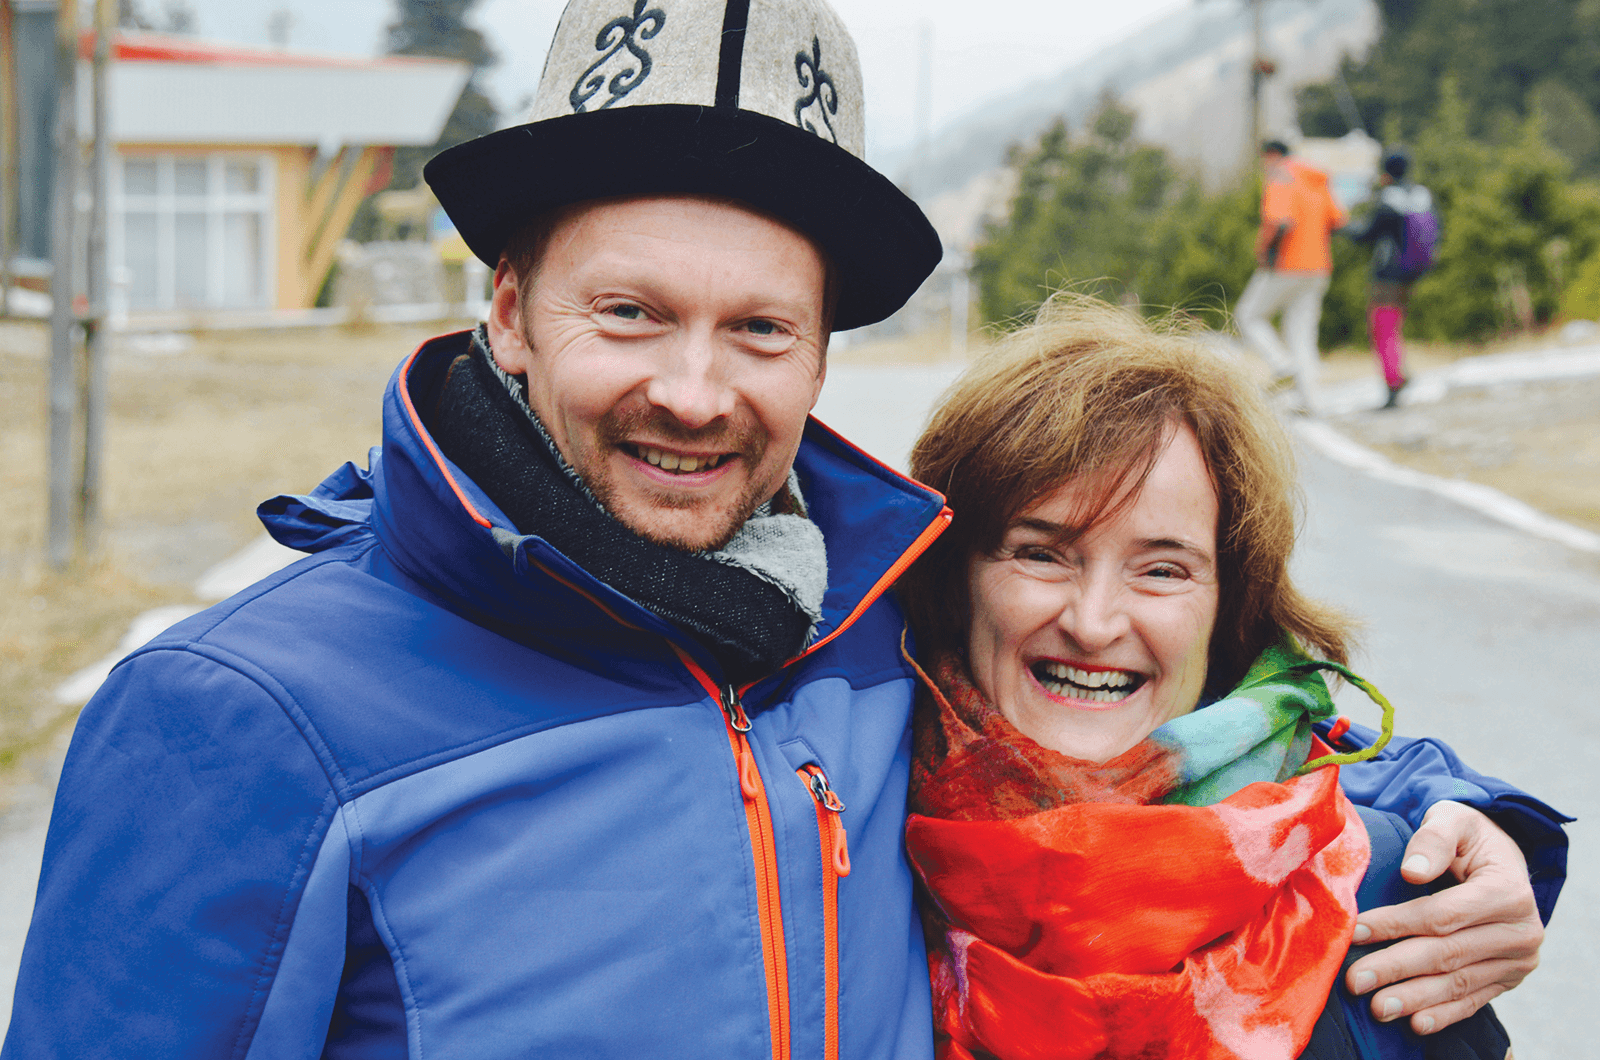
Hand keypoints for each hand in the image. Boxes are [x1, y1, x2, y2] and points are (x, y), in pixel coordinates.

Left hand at [1344, 801, 1542, 1034]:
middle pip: (1448, 953)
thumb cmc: (1467, 836)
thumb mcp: (1453, 818)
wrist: (1501, 860)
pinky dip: (1444, 1014)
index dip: (1398, 923)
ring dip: (1416, 998)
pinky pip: (1475, 999)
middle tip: (1355, 980)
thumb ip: (1433, 837)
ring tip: (1377, 1007)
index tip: (1357, 930)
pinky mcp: (1509, 978)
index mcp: (1508, 890)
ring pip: (1459, 982)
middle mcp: (1521, 930)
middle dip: (1397, 967)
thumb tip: (1414, 870)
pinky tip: (1415, 1023)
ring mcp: (1518, 959)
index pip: (1443, 914)